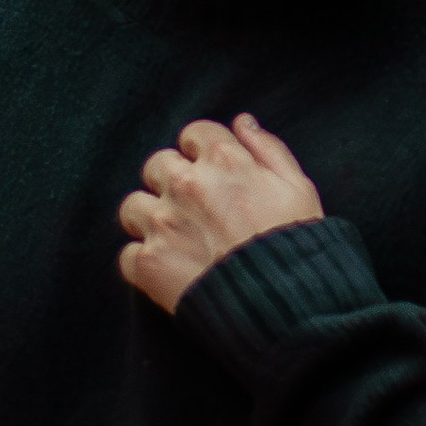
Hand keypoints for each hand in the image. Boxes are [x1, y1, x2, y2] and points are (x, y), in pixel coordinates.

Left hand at [120, 113, 323, 312]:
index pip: (194, 134)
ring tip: (175, 239)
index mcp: (224, 160)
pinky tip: (169, 269)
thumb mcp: (298, 187)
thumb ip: (267, 148)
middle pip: (157, 164)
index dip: (202, 152)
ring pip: (133, 206)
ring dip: (150, 218)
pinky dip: (144, 261)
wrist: (284, 304)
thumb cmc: (297, 245)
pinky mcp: (148, 263)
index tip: (212, 173)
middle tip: (194, 208)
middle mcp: (186, 185)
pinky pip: (128, 254)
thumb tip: (243, 122)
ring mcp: (163, 224)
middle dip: (172, 181)